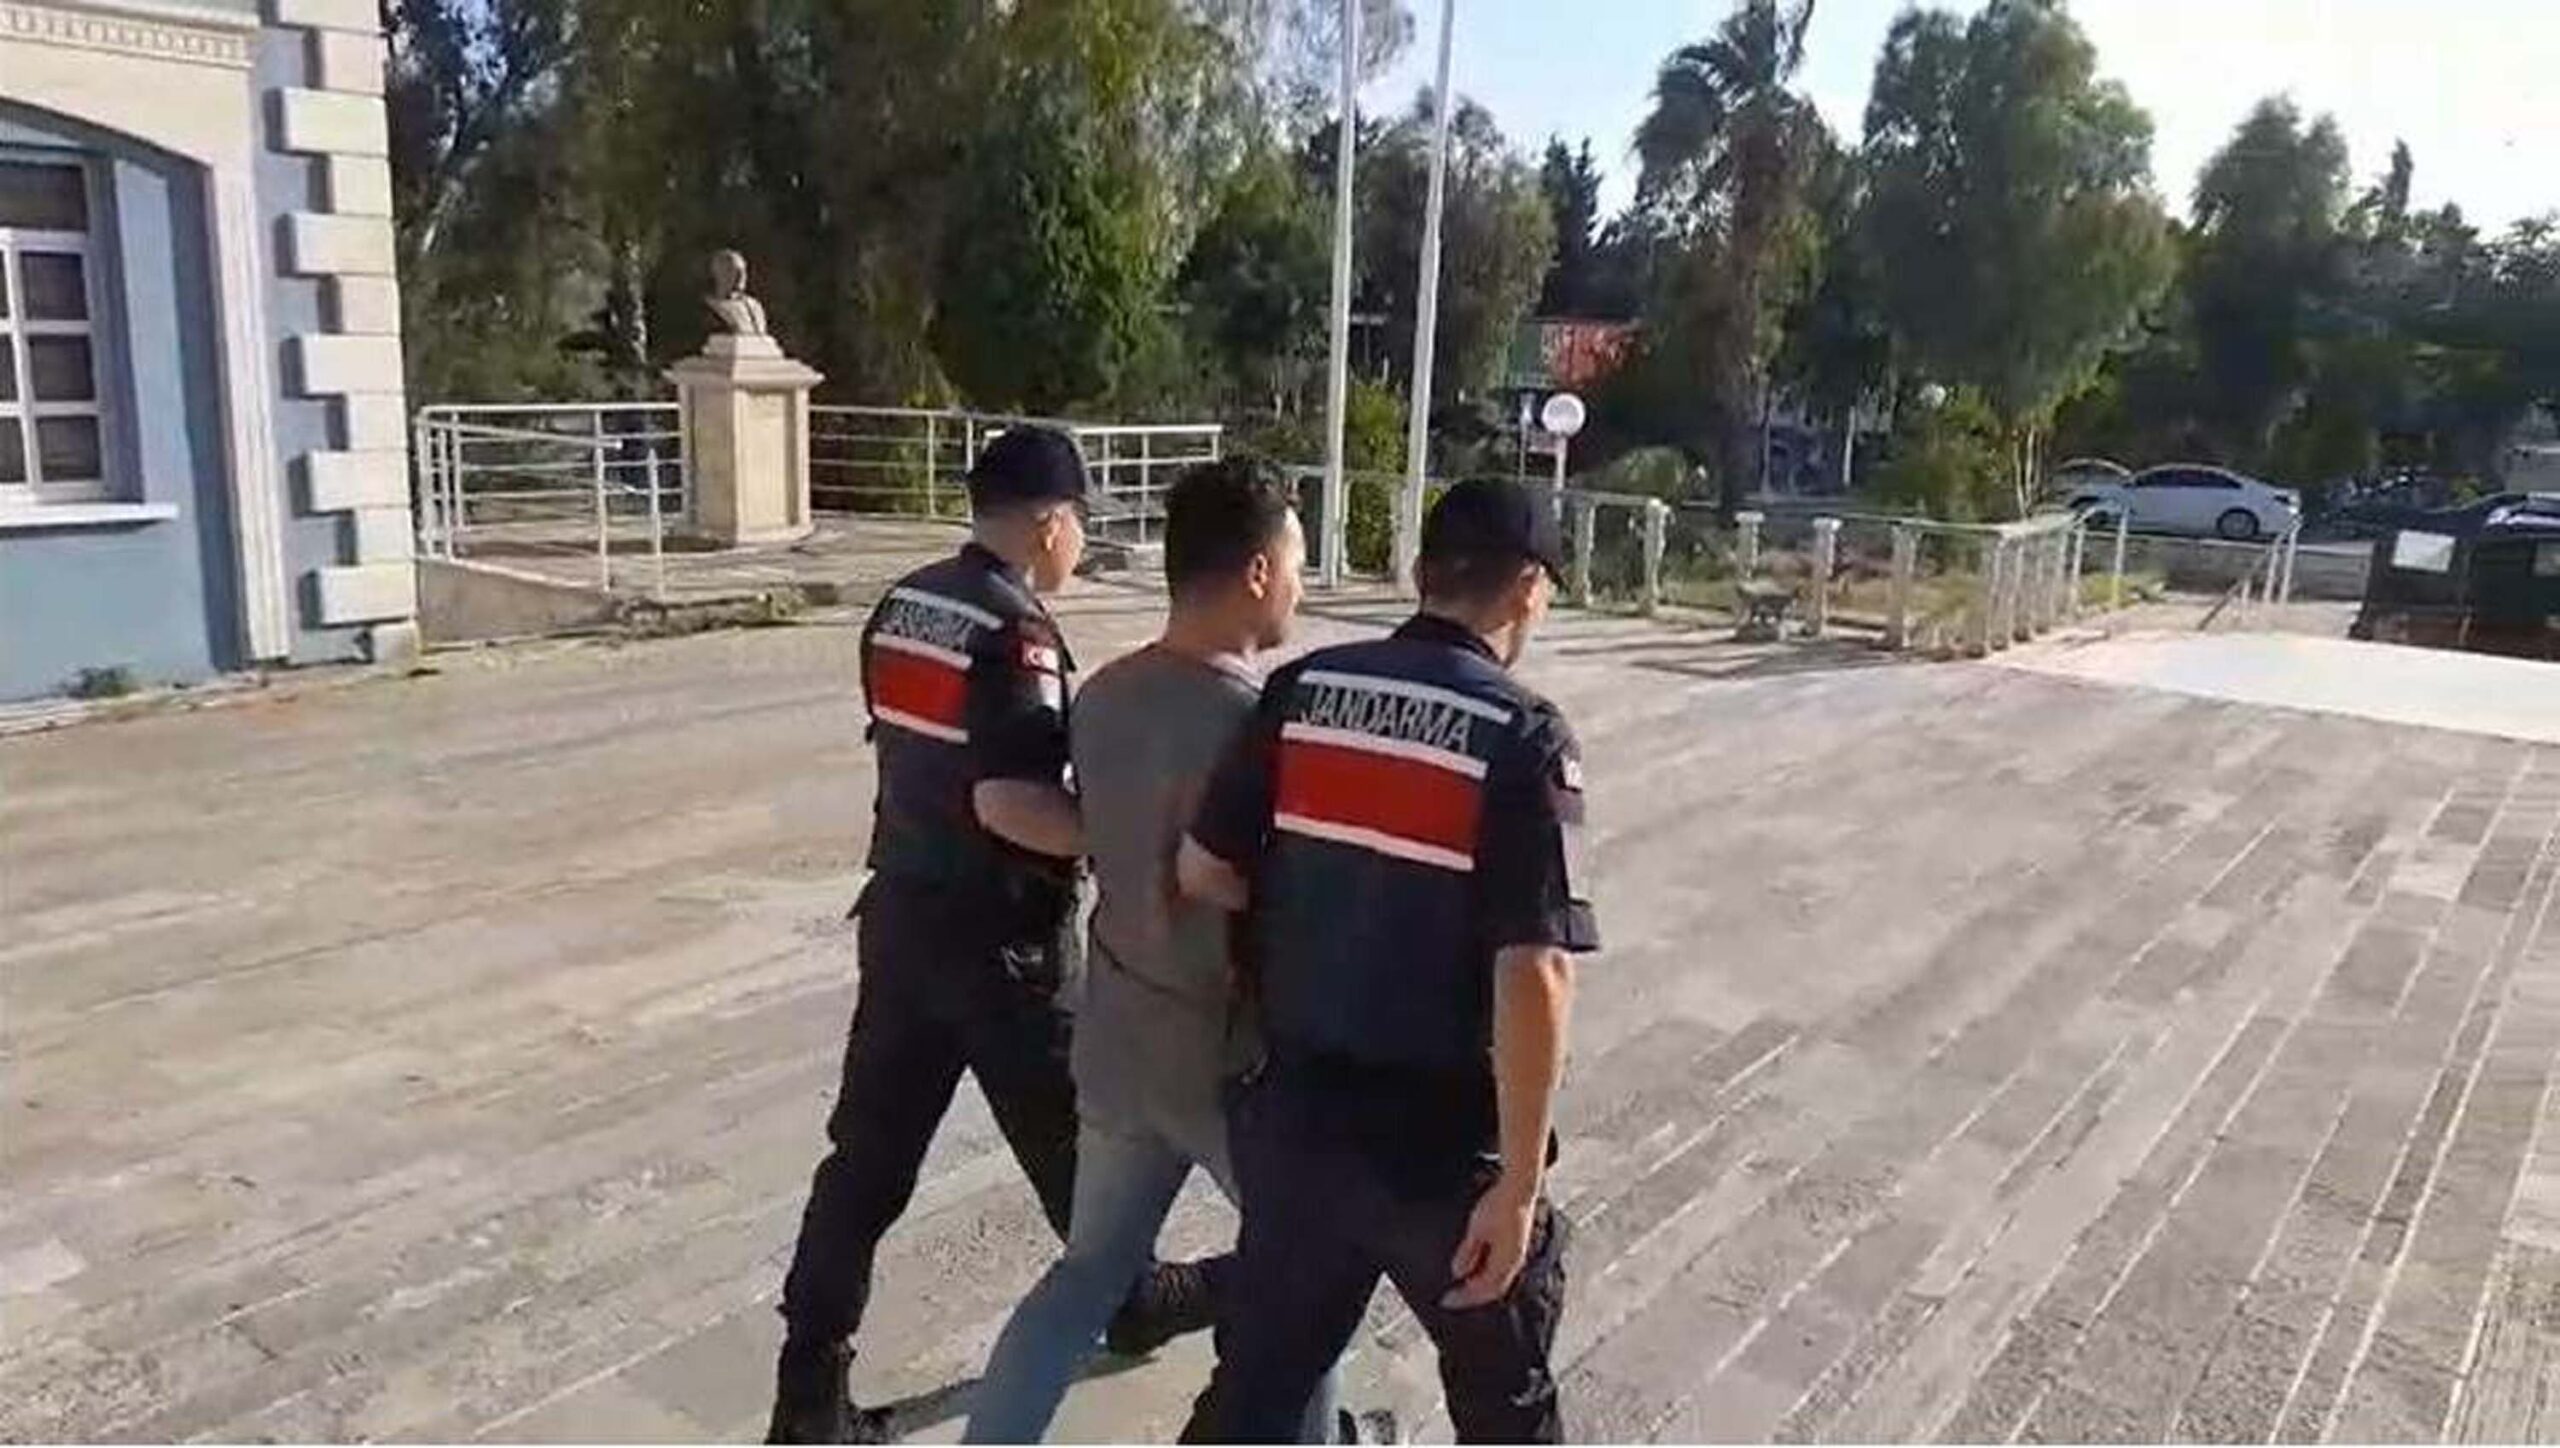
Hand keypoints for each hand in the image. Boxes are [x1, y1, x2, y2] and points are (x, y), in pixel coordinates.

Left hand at [1442, 1174, 1537, 1308]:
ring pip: (1497, 1281)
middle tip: (1452, 1297)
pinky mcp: (1516, 1246)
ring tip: (1462, 1286)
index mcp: (1506, 1262)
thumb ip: (1468, 1253)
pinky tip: (1476, 1269)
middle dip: (1471, 1295)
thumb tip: (1459, 1273)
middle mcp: (1514, 1263)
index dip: (1465, 1298)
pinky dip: (1486, 1275)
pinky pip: (1500, 1269)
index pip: (1484, 1290)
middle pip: (1492, 1289)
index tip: (1447, 1300)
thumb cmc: (1499, 1205)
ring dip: (1479, 1286)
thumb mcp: (1477, 1229)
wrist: (1518, 1188)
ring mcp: (1516, 1255)